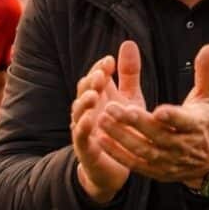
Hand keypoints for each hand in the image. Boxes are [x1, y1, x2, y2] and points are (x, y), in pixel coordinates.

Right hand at [70, 41, 141, 203]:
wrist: (116, 166)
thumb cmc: (121, 128)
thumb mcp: (129, 98)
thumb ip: (128, 73)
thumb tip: (129, 42)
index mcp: (98, 97)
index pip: (94, 78)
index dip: (99, 69)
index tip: (110, 61)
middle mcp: (87, 110)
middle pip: (84, 92)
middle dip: (91, 82)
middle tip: (102, 75)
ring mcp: (83, 128)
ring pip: (79, 112)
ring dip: (84, 102)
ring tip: (94, 94)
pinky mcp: (85, 148)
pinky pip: (80, 136)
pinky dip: (83, 127)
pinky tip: (91, 119)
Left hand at [95, 44, 208, 187]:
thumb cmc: (206, 119)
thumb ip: (206, 72)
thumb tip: (208, 48)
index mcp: (196, 125)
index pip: (184, 121)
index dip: (172, 116)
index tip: (158, 110)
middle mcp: (183, 145)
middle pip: (158, 135)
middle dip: (135, 122)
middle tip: (112, 107)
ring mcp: (169, 160)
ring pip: (143, 150)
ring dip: (121, 137)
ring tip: (102, 120)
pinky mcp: (157, 171)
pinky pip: (135, 164)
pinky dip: (118, 154)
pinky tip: (101, 140)